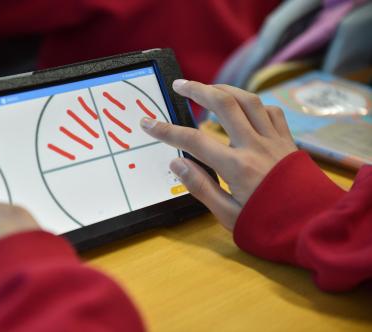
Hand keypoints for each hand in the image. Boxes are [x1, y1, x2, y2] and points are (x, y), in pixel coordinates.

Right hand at [141, 80, 296, 229]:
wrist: (314, 226)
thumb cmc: (267, 225)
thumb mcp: (228, 215)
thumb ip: (200, 187)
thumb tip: (176, 163)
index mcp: (236, 167)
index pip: (194, 140)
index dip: (167, 130)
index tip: (148, 123)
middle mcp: (255, 146)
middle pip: (223, 104)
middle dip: (197, 90)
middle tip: (180, 85)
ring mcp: (274, 140)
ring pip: (248, 100)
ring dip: (225, 89)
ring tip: (207, 88)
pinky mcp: (287, 140)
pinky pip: (271, 111)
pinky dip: (254, 104)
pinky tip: (244, 108)